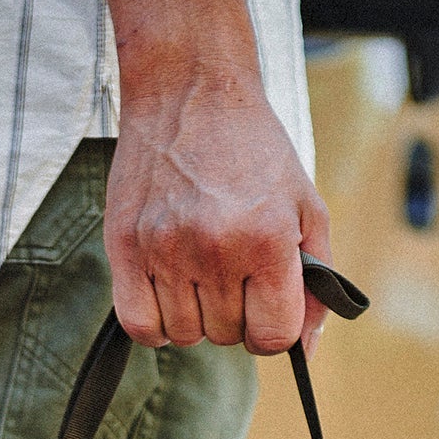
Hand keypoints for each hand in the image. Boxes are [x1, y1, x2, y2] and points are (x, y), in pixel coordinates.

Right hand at [56, 0, 332, 357]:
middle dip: (236, 315)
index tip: (266, 304)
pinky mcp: (124, 247)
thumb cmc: (254, 151)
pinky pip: (140, 326)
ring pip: (185, 336)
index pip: (272, 337)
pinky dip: (156, 323)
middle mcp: (215, 248)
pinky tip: (168, 292)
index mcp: (267, 240)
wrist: (189, 88)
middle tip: (231, 270)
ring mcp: (165, 250)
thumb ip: (314, 285)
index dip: (273, 329)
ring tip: (199, 271)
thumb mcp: (306, 207)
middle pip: (228, 337)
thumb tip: (305, 350)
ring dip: (196, 317)